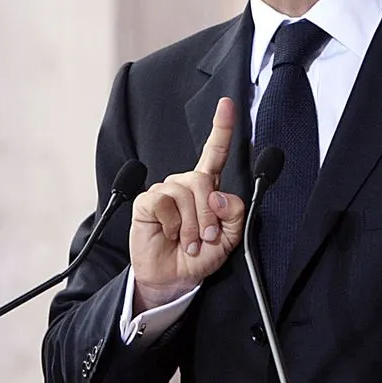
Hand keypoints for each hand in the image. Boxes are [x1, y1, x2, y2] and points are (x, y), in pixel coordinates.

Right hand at [129, 97, 245, 308]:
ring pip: (186, 192)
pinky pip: (164, 203)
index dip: (222, 127)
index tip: (227, 104)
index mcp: (207, 187)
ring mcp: (164, 191)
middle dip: (209, 214)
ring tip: (189, 241)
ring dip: (192, 224)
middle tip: (207, 237)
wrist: (175, 278)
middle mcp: (185, 184)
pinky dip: (172, 225)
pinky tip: (170, 235)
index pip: (215, 152)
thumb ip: (235, 214)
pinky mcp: (147, 202)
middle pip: (203, 179)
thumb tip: (219, 194)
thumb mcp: (230, 238)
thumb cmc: (200, 255)